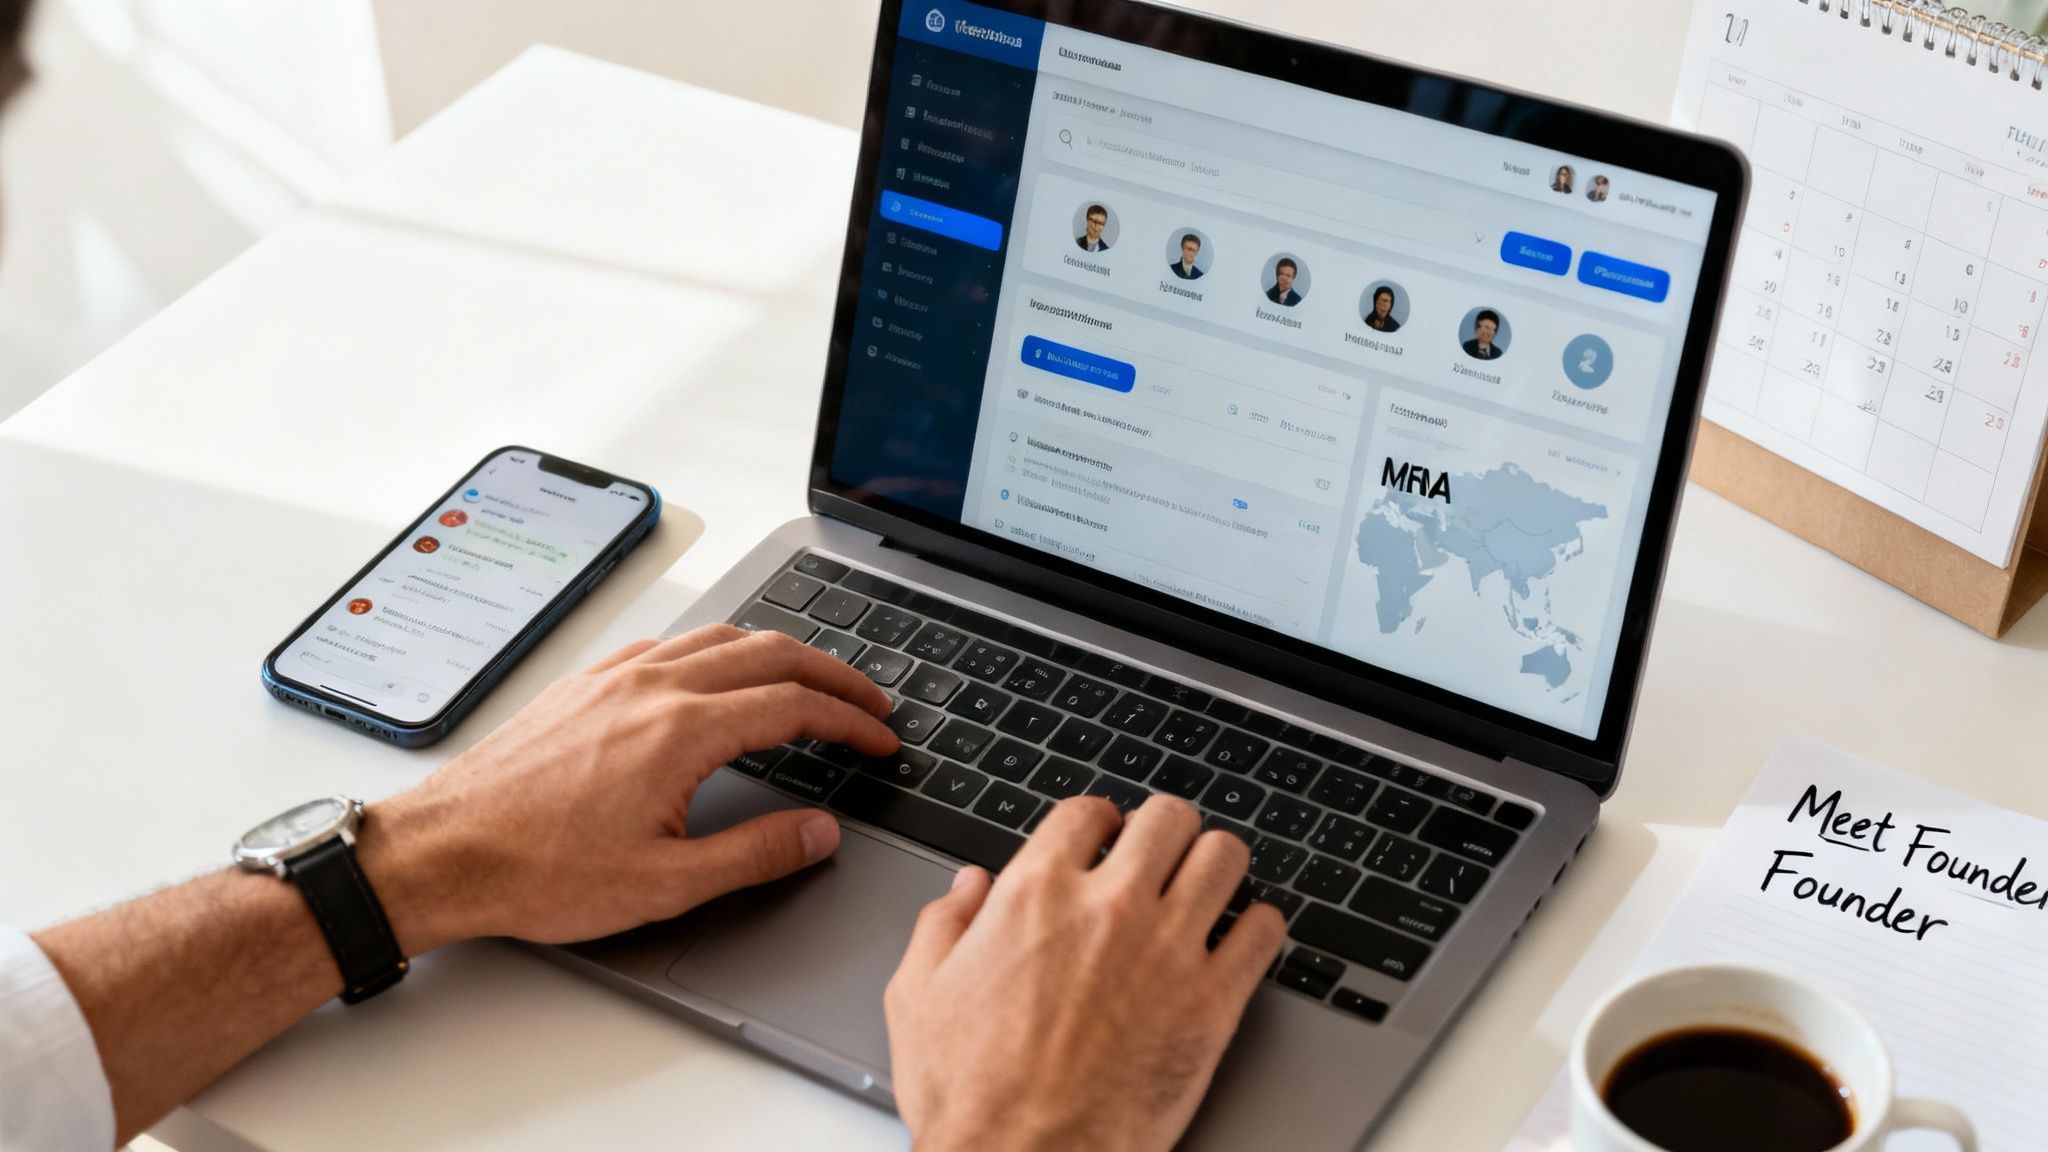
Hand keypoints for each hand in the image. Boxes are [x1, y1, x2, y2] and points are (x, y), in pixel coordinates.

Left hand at [357, 625, 900, 953]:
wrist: (442, 853)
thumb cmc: (537, 871)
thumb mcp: (664, 885)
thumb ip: (754, 854)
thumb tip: (818, 833)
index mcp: (682, 731)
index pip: (795, 706)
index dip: (851, 722)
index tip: (880, 739)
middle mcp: (652, 688)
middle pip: (770, 652)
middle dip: (833, 673)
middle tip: (869, 701)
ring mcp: (615, 679)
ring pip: (720, 637)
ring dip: (779, 651)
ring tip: (810, 678)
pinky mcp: (585, 685)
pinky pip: (670, 644)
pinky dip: (718, 649)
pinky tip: (718, 673)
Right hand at [884, 795, 1286, 1151]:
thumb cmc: (971, 1095)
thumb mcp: (917, 997)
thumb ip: (942, 925)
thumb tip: (967, 887)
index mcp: (1035, 894)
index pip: (1088, 812)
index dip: (1099, 821)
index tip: (1105, 837)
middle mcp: (1108, 907)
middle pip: (1167, 818)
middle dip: (1164, 831)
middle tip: (1161, 854)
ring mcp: (1168, 950)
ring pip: (1223, 857)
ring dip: (1215, 863)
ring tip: (1207, 883)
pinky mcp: (1213, 1002)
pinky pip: (1264, 931)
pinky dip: (1259, 925)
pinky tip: (1243, 936)